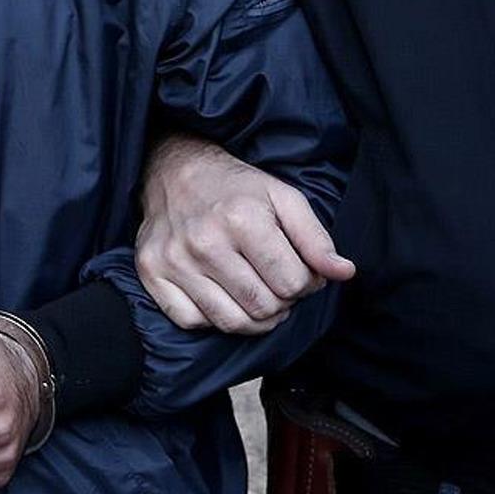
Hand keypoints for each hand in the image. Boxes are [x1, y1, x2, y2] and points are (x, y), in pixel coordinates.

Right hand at [137, 134, 355, 334]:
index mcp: (242, 219)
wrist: (174, 172)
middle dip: (281, 302)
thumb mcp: (283, 198)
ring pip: (230, 322)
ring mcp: (173, 260)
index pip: (292, 283)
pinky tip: (221, 296)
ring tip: (255, 295)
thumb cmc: (235, 188)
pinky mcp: (151, 272)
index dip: (306, 284)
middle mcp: (204, 242)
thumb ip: (316, 238)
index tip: (298, 272)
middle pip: (263, 307)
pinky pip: (192, 321)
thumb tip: (343, 273)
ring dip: (252, 317)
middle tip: (276, 283)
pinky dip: (212, 318)